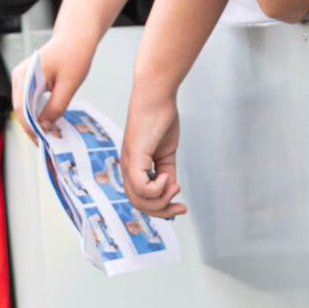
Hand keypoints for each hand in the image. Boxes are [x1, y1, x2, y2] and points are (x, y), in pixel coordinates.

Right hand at [15, 35, 92, 137]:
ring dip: (34, 121)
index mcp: (26, 74)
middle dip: (32, 127)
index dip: (31, 127)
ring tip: (48, 136)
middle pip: (20, 109)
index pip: (22, 107)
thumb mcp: (69, 84)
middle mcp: (19, 76)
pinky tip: (48, 122)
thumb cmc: (74, 56)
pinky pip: (28, 100)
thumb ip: (56, 106)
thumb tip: (45, 127)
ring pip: (23, 106)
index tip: (43, 141)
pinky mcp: (28, 80)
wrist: (75, 38)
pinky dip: (37, 112)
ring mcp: (22, 78)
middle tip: (47, 143)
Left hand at [121, 90, 185, 218]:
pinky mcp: (134, 155)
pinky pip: (140, 187)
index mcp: (134, 166)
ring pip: (138, 200)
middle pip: (138, 204)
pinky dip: (157, 189)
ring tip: (174, 187)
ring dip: (161, 201)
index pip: (141, 199)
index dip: (160, 209)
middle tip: (181, 208)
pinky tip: (166, 177)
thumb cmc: (160, 119)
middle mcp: (127, 166)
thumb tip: (171, 190)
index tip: (180, 207)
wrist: (156, 96)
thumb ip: (166, 172)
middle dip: (162, 211)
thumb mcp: (166, 153)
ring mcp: (128, 162)